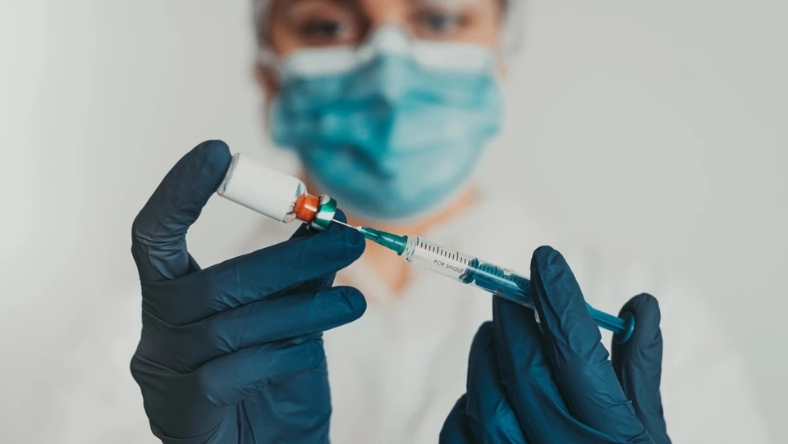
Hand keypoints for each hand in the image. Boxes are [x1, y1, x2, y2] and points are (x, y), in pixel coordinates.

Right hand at [130, 141, 365, 442]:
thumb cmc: (270, 383)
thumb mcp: (288, 318)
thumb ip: (299, 273)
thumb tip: (331, 218)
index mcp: (171, 296)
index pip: (155, 236)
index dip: (178, 192)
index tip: (218, 152)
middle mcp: (156, 330)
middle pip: (212, 282)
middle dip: (287, 260)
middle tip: (350, 242)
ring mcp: (163, 373)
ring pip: (232, 326)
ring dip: (301, 310)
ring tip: (356, 303)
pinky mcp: (182, 411)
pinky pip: (235, 370)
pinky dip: (280, 354)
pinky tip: (309, 351)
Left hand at [440, 246, 670, 442]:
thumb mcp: (649, 433)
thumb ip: (640, 368)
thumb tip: (641, 304)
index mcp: (612, 431)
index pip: (575, 349)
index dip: (557, 298)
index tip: (542, 258)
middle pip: (522, 365)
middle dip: (512, 320)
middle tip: (510, 294)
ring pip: (484, 395)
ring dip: (485, 355)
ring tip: (493, 334)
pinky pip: (460, 433)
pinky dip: (465, 404)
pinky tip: (478, 392)